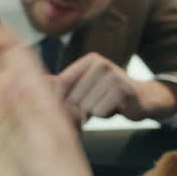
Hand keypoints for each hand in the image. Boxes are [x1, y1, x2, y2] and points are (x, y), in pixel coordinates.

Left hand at [55, 53, 176, 122]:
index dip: (62, 102)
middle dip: (80, 110)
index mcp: (89, 60)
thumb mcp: (86, 88)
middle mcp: (100, 63)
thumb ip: (62, 85)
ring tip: (106, 106)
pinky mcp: (122, 88)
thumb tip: (32, 82)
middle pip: (73, 97)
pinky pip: (100, 111)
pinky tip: (116, 109)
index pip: (62, 84)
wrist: (144, 100)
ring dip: (94, 114)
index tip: (70, 111)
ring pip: (86, 106)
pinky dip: (106, 115)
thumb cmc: (110, 96)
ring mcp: (113, 74)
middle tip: (94, 109)